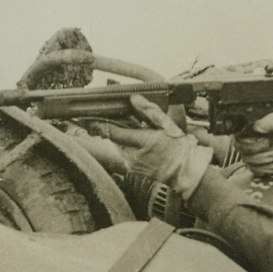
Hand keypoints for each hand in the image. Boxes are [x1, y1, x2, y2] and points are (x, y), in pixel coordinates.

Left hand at [90, 96, 213, 197]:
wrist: (186, 172)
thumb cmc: (180, 149)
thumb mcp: (167, 126)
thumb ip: (149, 111)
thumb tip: (134, 99)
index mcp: (142, 142)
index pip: (112, 131)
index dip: (98, 123)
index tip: (86, 117)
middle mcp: (133, 155)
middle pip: (114, 137)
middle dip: (115, 126)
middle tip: (119, 118)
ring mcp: (131, 164)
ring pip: (119, 145)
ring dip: (123, 136)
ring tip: (139, 131)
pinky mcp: (132, 169)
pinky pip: (125, 153)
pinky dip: (129, 145)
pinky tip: (141, 143)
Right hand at [232, 108, 272, 175]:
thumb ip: (272, 121)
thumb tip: (257, 126)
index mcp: (252, 126)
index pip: (239, 137)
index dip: (251, 143)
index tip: (267, 142)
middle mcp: (249, 139)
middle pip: (244, 151)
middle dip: (263, 152)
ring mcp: (252, 152)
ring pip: (249, 162)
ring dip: (267, 160)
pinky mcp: (257, 164)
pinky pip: (255, 171)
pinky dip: (267, 169)